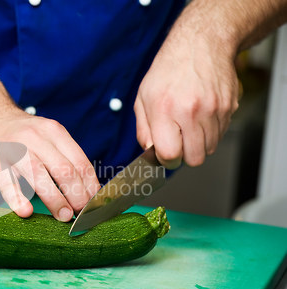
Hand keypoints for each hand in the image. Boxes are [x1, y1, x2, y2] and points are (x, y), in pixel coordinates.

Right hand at [0, 108, 100, 220]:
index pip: (80, 162)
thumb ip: (64, 159)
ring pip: (38, 175)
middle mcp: (35, 138)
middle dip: (77, 195)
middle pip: (63, 170)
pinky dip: (17, 199)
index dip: (90, 186)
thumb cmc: (22, 137)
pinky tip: (26, 211)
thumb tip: (88, 193)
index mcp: (54, 132)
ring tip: (64, 216)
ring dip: (55, 200)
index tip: (95, 205)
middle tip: (82, 214)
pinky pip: (7, 183)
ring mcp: (13, 150)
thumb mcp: (46, 137)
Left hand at [134, 23, 239, 168]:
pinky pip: (220, 135)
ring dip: (198, 143)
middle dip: (184, 155)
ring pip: (209, 149)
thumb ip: (144, 130)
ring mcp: (214, 110)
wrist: (200, 44)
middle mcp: (191, 111)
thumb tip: (150, 152)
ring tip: (188, 124)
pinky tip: (200, 115)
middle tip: (177, 140)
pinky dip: (210, 132)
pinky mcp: (229, 108)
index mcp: (165, 109)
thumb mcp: (143, 98)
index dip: (166, 159)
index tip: (164, 153)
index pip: (170, 155)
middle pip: (194, 158)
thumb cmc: (169, 70)